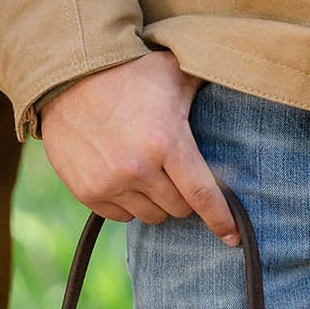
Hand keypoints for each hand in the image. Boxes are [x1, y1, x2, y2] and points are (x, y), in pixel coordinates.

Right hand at [40, 51, 238, 245]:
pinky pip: (121, 216)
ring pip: (151, 216)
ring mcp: (109, 183)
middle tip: (174, 170)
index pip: (202, 195)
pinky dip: (128, 202)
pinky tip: (123, 175)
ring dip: (155, 200)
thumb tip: (241, 79)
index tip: (233, 236)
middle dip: (183, 195)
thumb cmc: (128, 73)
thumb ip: (204, 83)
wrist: (68, 78)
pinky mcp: (87, 192)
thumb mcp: (171, 71)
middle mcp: (137, 168)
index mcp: (165, 141)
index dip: (221, 219)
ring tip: (146, 169)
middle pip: (178, 209)